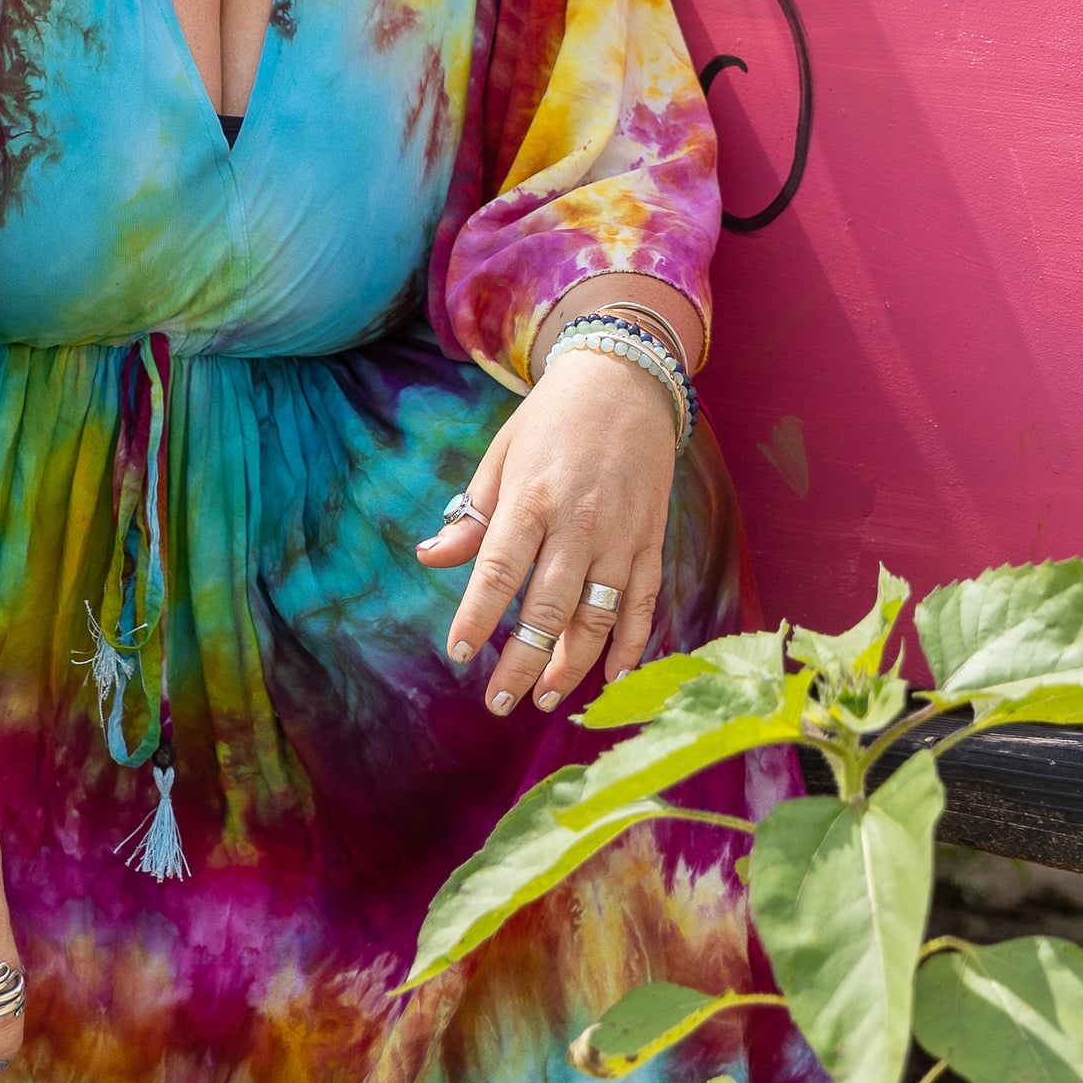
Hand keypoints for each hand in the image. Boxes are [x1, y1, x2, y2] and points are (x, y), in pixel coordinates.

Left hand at [413, 344, 679, 714]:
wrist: (626, 380)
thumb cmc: (552, 419)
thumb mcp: (502, 456)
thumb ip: (472, 515)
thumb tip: (431, 557)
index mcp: (532, 499)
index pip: (500, 572)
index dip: (478, 618)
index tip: (459, 654)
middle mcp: (578, 523)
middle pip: (548, 609)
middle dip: (522, 663)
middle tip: (499, 702)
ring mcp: (620, 535)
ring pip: (598, 616)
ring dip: (571, 664)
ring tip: (546, 698)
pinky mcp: (651, 540)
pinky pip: (642, 603)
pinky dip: (631, 643)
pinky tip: (611, 674)